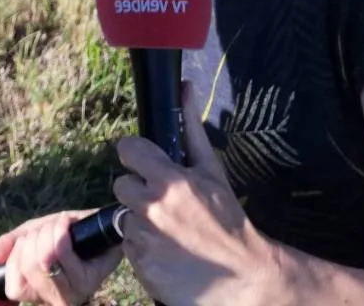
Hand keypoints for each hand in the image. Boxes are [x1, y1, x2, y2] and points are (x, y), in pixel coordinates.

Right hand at [0, 211, 121, 303]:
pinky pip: (61, 251)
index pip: (14, 289)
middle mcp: (57, 298)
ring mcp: (75, 290)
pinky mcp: (91, 278)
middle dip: (33, 238)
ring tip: (59, 224)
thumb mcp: (32, 237)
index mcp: (40, 293)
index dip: (16, 258)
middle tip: (46, 229)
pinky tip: (67, 223)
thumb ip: (11, 246)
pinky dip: (60, 230)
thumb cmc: (67, 234)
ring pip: (43, 260)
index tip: (27, 242)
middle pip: (28, 268)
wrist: (103, 225)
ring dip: (47, 232)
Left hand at [113, 90, 283, 305]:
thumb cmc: (228, 220)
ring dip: (141, 220)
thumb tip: (183, 88)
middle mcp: (151, 207)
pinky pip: (129, 244)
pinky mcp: (139, 263)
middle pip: (122, 184)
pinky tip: (167, 249)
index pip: (127, 150)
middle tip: (165, 203)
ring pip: (125, 215)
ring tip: (170, 229)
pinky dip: (143, 246)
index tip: (147, 165)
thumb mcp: (213, 171)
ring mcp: (143, 238)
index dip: (136, 157)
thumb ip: (191, 129)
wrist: (242, 276)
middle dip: (139, 191)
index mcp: (169, 180)